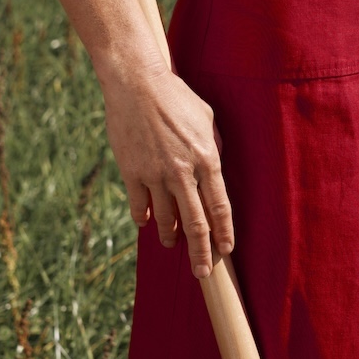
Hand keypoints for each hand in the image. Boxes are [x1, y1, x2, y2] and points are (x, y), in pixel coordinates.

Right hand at [96, 57, 233, 277]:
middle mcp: (183, 172)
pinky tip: (148, 223)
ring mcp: (155, 174)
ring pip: (166, 219)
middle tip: (203, 273)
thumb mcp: (207, 119)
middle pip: (195, 223)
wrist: (137, 85)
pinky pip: (140, 206)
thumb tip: (217, 170)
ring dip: (170, 237)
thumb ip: (215, 147)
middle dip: (201, 252)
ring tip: (172, 244)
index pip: (219, 206)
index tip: (226, 251)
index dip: (224, 232)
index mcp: (207, 159)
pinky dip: (145, 218)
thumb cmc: (177, 98)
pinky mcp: (131, 172)